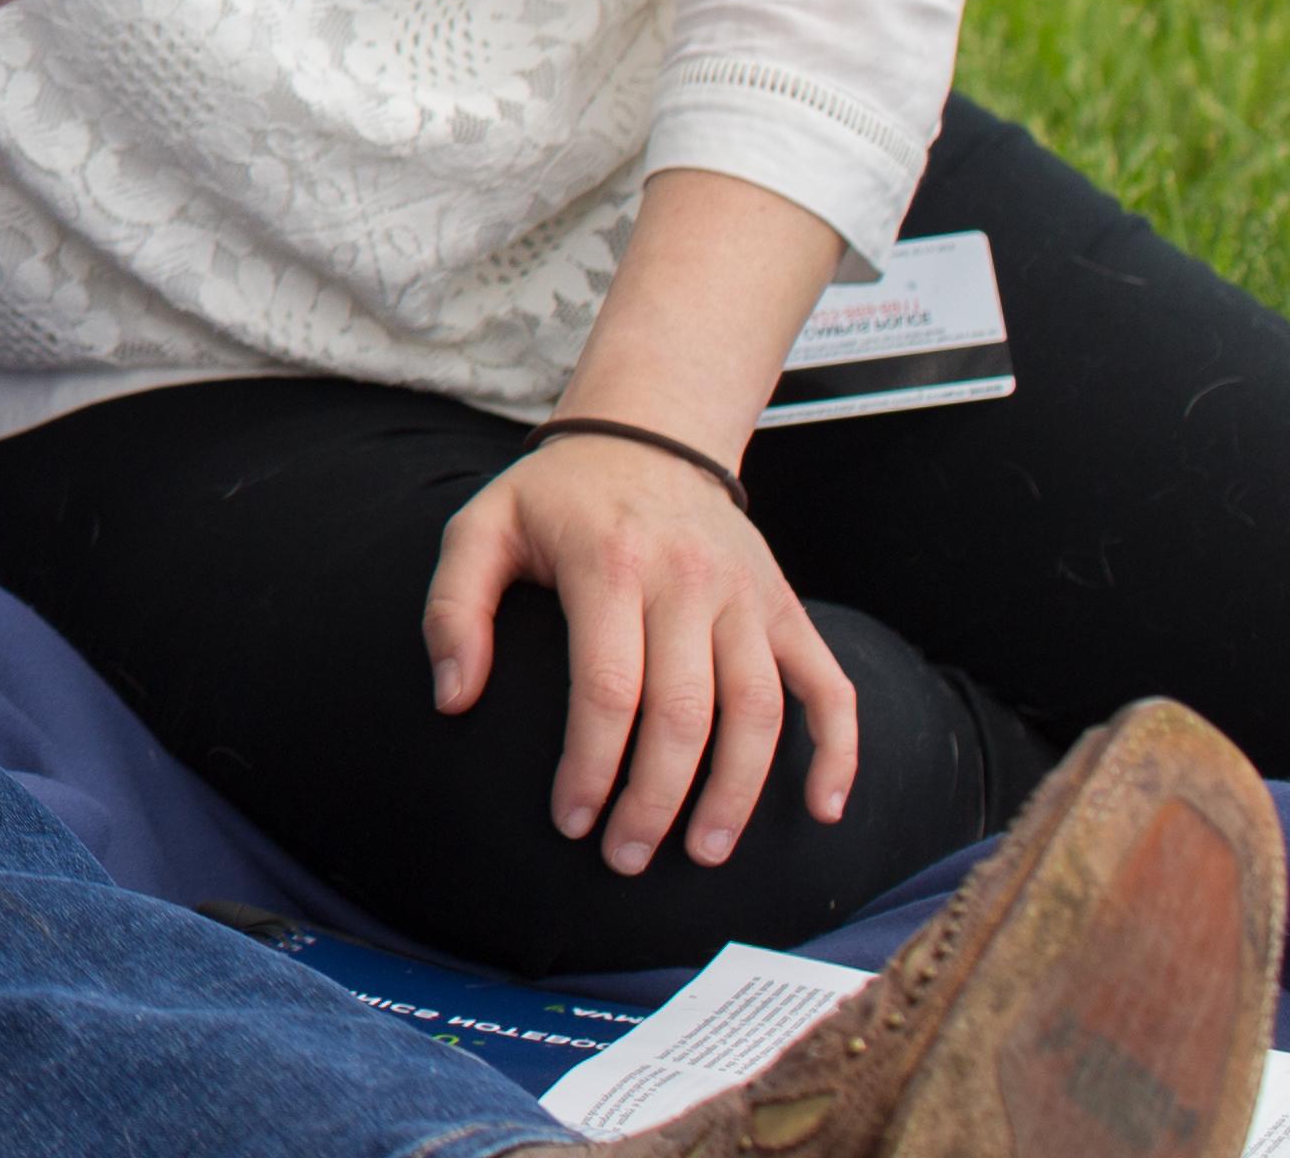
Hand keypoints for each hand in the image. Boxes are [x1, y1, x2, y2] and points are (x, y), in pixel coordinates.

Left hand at [423, 427, 859, 873]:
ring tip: (702, 852)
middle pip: (685, 714)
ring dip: (736, 794)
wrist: (648, 433)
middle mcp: (688, 580)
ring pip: (758, 712)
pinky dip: (837, 751)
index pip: (608, 688)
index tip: (571, 822)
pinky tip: (822, 809)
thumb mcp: (482, 526)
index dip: (592, 765)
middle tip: (627, 856)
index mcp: (609, 564)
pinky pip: (829, 685)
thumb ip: (453, 608)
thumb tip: (452, 698)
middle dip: (657, 799)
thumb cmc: (556, 497)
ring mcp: (746, 596)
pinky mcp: (784, 607)